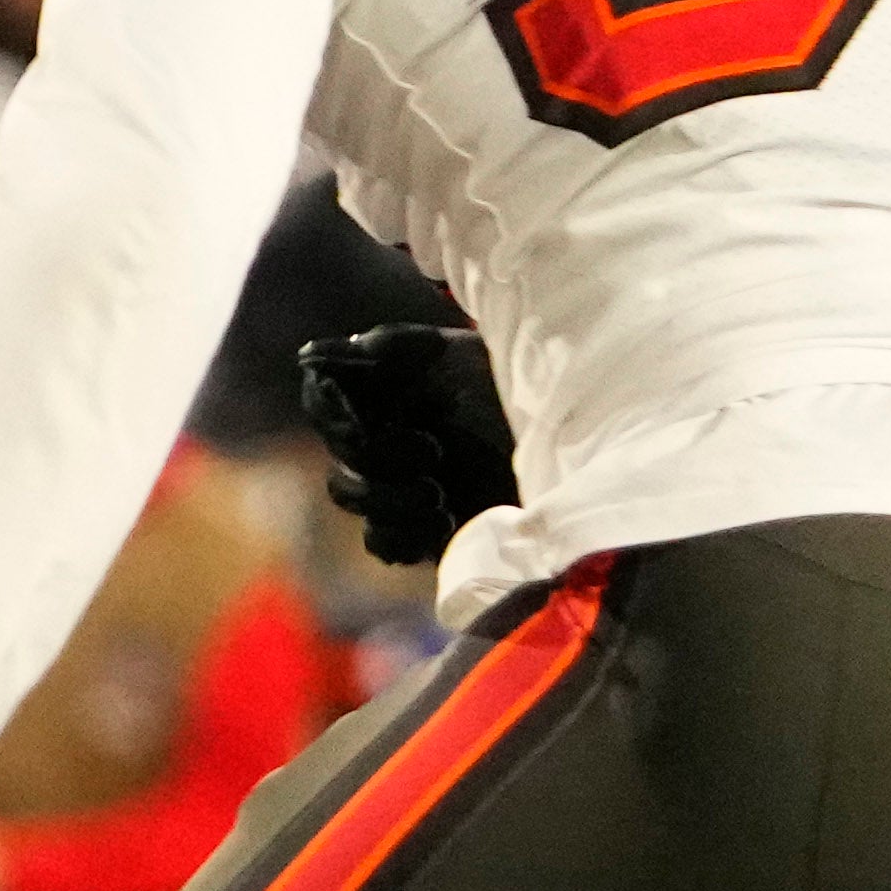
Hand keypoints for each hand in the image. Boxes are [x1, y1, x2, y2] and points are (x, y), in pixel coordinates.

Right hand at [295, 324, 516, 566]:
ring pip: (353, 498)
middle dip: (376, 457)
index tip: (362, 417)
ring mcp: (404, 487)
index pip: (326, 403)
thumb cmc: (519, 393)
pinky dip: (400, 535)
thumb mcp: (462, 356)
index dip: (333, 414)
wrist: (577, 450)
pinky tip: (443, 522)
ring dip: (386, 498)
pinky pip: (381, 542)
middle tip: (432, 449)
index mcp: (388, 392)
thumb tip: (314, 354)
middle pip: (339, 457)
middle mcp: (389, 439)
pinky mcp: (424, 532)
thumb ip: (394, 348)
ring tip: (438, 492)